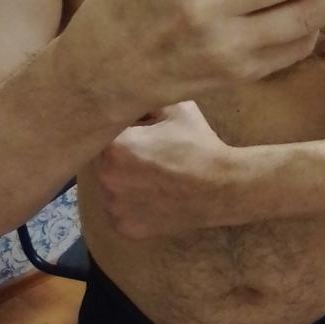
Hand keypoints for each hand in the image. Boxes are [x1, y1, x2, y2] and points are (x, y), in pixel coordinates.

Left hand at [98, 102, 233, 239]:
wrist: (222, 188)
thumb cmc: (198, 145)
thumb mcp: (175, 108)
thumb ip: (147, 100)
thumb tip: (132, 95)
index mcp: (114, 147)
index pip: (104, 132)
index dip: (122, 130)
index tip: (139, 132)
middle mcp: (105, 178)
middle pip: (102, 161)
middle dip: (120, 156)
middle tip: (148, 154)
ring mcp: (113, 207)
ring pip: (109, 187)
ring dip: (123, 181)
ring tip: (152, 177)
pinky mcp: (124, 228)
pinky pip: (118, 211)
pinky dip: (130, 205)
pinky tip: (153, 196)